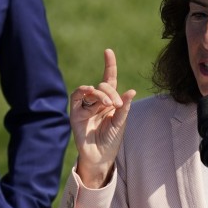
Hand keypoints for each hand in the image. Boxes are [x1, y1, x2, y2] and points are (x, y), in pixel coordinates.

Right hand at [71, 49, 135, 188]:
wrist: (100, 156)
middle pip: (103, 86)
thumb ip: (124, 107)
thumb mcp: (121, 122)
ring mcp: (85, 107)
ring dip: (101, 95)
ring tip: (108, 105)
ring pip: (92, 91)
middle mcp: (97, 102)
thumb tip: (131, 90)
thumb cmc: (111, 140)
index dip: (109, 65)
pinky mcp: (76, 113)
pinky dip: (83, 91)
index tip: (107, 51)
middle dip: (111, 93)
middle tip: (117, 105)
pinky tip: (90, 91)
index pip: (109, 79)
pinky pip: (77, 96)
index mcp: (109, 101)